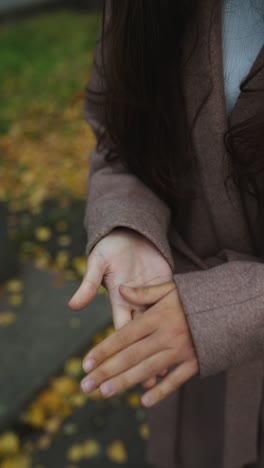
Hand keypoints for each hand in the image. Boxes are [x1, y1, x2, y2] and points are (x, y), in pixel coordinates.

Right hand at [68, 227, 172, 388]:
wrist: (130, 233)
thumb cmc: (110, 247)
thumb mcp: (98, 263)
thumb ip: (89, 284)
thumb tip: (72, 305)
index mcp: (120, 299)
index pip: (121, 329)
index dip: (120, 352)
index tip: (119, 372)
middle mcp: (136, 302)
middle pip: (140, 337)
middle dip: (141, 358)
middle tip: (147, 384)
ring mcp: (152, 296)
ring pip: (158, 328)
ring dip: (161, 348)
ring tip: (167, 374)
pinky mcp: (166, 287)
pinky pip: (172, 309)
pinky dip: (177, 326)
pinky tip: (186, 342)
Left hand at [80, 280, 198, 406]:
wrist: (227, 308)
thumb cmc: (194, 297)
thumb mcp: (170, 287)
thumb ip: (144, 292)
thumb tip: (121, 290)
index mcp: (157, 317)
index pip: (124, 336)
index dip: (104, 350)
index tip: (85, 363)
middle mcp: (166, 335)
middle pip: (131, 356)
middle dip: (106, 372)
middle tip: (85, 386)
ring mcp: (181, 351)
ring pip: (148, 370)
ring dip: (125, 382)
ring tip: (104, 393)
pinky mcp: (195, 362)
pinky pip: (176, 379)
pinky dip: (161, 391)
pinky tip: (144, 401)